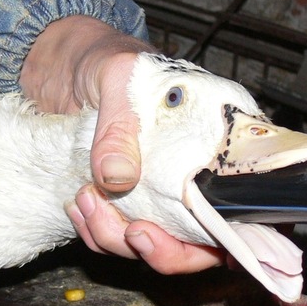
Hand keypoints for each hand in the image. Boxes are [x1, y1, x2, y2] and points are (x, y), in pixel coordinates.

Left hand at [22, 16, 224, 273]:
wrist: (58, 61)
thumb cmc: (102, 55)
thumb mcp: (116, 76)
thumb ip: (119, 124)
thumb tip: (117, 177)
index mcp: (216, 137)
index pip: (249, 201)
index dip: (244, 235)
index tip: (212, 245)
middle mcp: (196, 171)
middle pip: (206, 241)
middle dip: (168, 251)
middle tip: (134, 233)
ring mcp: (161, 192)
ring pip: (159, 245)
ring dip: (119, 239)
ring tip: (86, 200)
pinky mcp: (127, 202)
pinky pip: (120, 239)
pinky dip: (98, 233)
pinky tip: (79, 206)